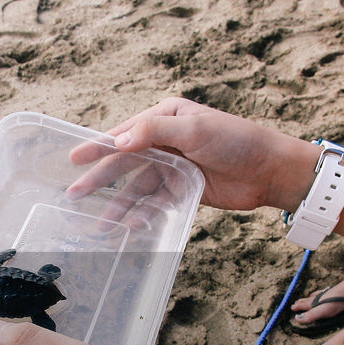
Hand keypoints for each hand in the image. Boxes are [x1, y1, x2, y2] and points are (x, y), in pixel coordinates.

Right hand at [67, 97, 314, 213]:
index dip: (97, 146)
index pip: (124, 133)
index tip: (74, 159)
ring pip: (138, 187)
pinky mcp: (183, 188)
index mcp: (165, 117)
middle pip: (125, 162)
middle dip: (101, 180)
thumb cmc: (236, 141)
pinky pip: (156, 203)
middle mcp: (165, 140)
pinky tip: (131, 227)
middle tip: (75, 195)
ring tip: (101, 225)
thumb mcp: (195, 129)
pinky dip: (143, 215)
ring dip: (120, 206)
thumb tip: (118, 141)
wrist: (270, 171)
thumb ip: (154, 131)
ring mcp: (173, 166)